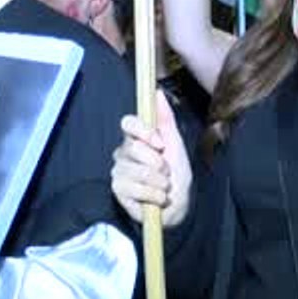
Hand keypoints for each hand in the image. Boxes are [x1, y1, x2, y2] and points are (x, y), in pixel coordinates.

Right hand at [110, 90, 191, 226]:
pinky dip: (154, 196)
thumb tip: (157, 92)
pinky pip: (136, 189)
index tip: (160, 143)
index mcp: (136, 139)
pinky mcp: (119, 191)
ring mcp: (119, 172)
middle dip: (158, 163)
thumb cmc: (177, 174)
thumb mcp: (176, 145)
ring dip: (160, 183)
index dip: (143, 131)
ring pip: (138, 171)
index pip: (128, 123)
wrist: (178, 205)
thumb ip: (166, 119)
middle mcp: (123, 153)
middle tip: (166, 173)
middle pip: (135, 148)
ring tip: (163, 187)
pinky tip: (156, 199)